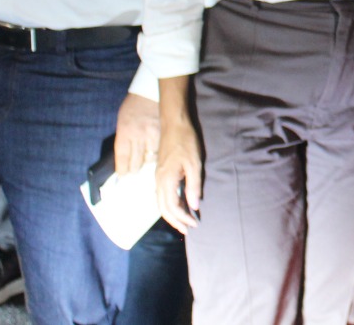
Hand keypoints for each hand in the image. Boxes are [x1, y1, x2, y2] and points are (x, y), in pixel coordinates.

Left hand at [114, 93, 160, 175]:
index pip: (122, 160)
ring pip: (149, 160)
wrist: (150, 91)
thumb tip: (123, 160)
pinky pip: (160, 152)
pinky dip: (157, 155)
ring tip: (146, 159)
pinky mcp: (164, 135)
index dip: (123, 171)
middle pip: (136, 164)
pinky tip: (155, 152)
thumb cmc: (133, 107)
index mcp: (124, 132)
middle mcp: (138, 136)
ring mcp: (153, 136)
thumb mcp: (122, 122)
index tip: (123, 173)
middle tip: (135, 167)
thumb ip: (123, 140)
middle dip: (134, 168)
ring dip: (147, 161)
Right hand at [155, 112, 202, 233]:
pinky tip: (178, 205)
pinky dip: (169, 204)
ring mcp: (157, 177)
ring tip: (184, 221)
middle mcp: (158, 181)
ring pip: (161, 203)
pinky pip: (161, 195)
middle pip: (164, 209)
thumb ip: (194, 186)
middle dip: (176, 221)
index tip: (195, 224)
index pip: (173, 207)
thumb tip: (194, 206)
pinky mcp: (160, 173)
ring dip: (172, 214)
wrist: (174, 123)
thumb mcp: (194, 164)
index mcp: (166, 180)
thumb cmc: (186, 142)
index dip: (183, 218)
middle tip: (188, 229)